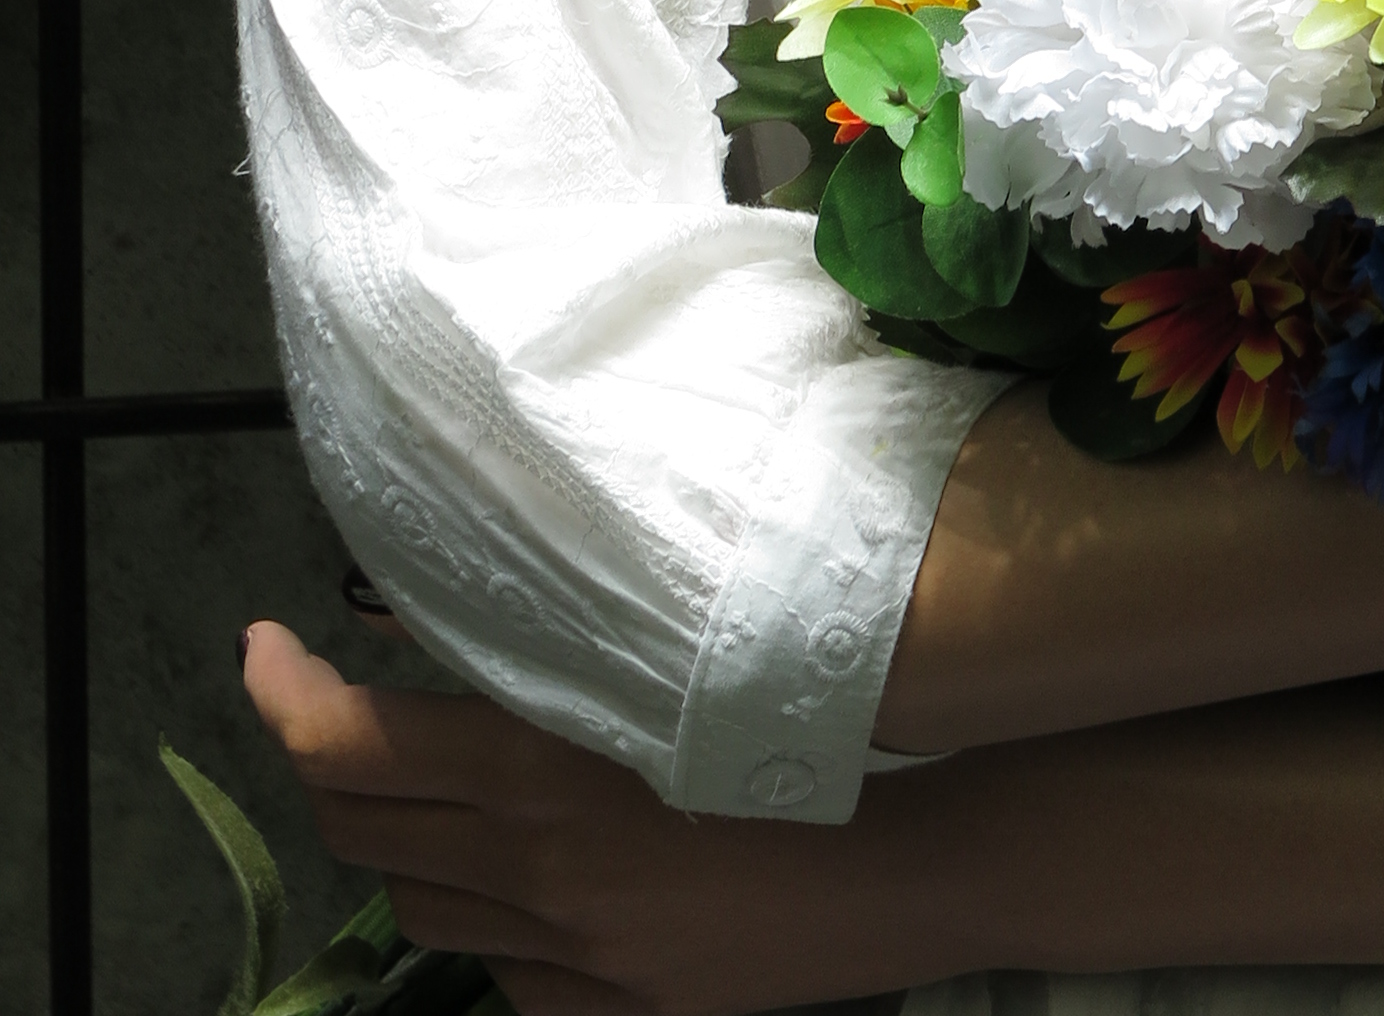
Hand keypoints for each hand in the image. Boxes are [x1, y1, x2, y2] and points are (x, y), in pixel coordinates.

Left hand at [238, 623, 896, 1015]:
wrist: (917, 857)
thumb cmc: (806, 717)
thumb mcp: (663, 659)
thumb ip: (536, 647)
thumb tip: (417, 612)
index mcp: (539, 771)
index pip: (346, 747)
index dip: (281, 695)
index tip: (262, 648)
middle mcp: (532, 875)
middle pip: (358, 833)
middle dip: (325, 764)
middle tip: (338, 708)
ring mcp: (567, 960)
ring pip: (417, 906)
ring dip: (403, 843)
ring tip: (439, 787)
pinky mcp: (607, 1013)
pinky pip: (500, 969)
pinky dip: (491, 915)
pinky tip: (541, 872)